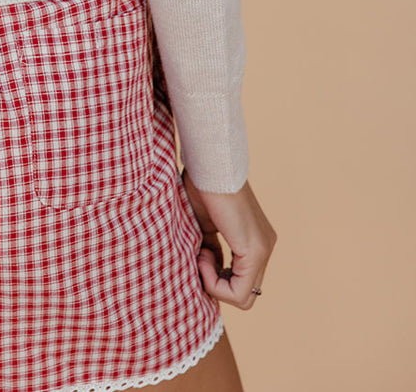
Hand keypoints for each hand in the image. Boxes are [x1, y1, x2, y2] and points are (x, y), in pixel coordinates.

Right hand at [180, 168, 276, 309]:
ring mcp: (263, 250)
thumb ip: (210, 247)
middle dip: (215, 283)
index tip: (199, 253)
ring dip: (214, 283)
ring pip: (243, 297)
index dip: (215, 277)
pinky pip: (239, 292)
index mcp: (254, 240)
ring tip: (200, 253)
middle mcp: (264, 247)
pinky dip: (214, 282)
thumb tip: (200, 271)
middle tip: (199, 257)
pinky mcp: (255, 251)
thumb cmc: (201, 186)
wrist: (209, 165)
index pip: (240, 280)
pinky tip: (203, 254)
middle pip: (243, 293)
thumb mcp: (204, 225)